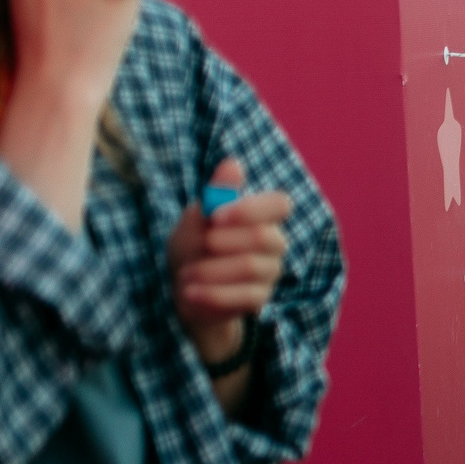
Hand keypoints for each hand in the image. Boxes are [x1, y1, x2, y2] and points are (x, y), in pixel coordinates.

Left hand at [167, 158, 291, 370]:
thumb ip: (216, 194)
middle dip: (226, 241)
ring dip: (211, 270)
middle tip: (201, 244)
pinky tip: (190, 292)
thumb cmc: (194, 246)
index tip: (215, 217)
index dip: (250, 210)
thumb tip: (233, 164)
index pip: (279, 205)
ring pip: (251, 267)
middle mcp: (274, 243)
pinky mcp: (258, 299)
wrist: (185, 289)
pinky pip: (245, 297)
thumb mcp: (197, 218)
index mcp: (262, 217)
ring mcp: (269, 273)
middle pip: (265, 237)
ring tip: (185, 274)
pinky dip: (212, 294)